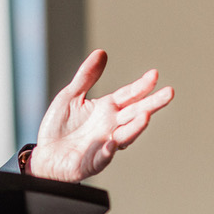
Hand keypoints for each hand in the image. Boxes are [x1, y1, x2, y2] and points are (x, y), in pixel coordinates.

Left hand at [28, 50, 172, 181]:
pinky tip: (111, 143)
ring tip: (145, 115)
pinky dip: (108, 151)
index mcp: (106, 109)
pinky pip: (103, 156)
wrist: (45, 155)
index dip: (141, 86)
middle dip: (152, 103)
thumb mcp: (70, 95)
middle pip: (135, 113)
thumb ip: (86, 76)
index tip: (154, 74)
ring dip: (136, 126)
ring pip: (125, 135)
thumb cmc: (59, 126)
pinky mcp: (94, 161)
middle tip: (168, 93)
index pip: (128, 95)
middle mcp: (110, 125)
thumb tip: (101, 52)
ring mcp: (105, 144)